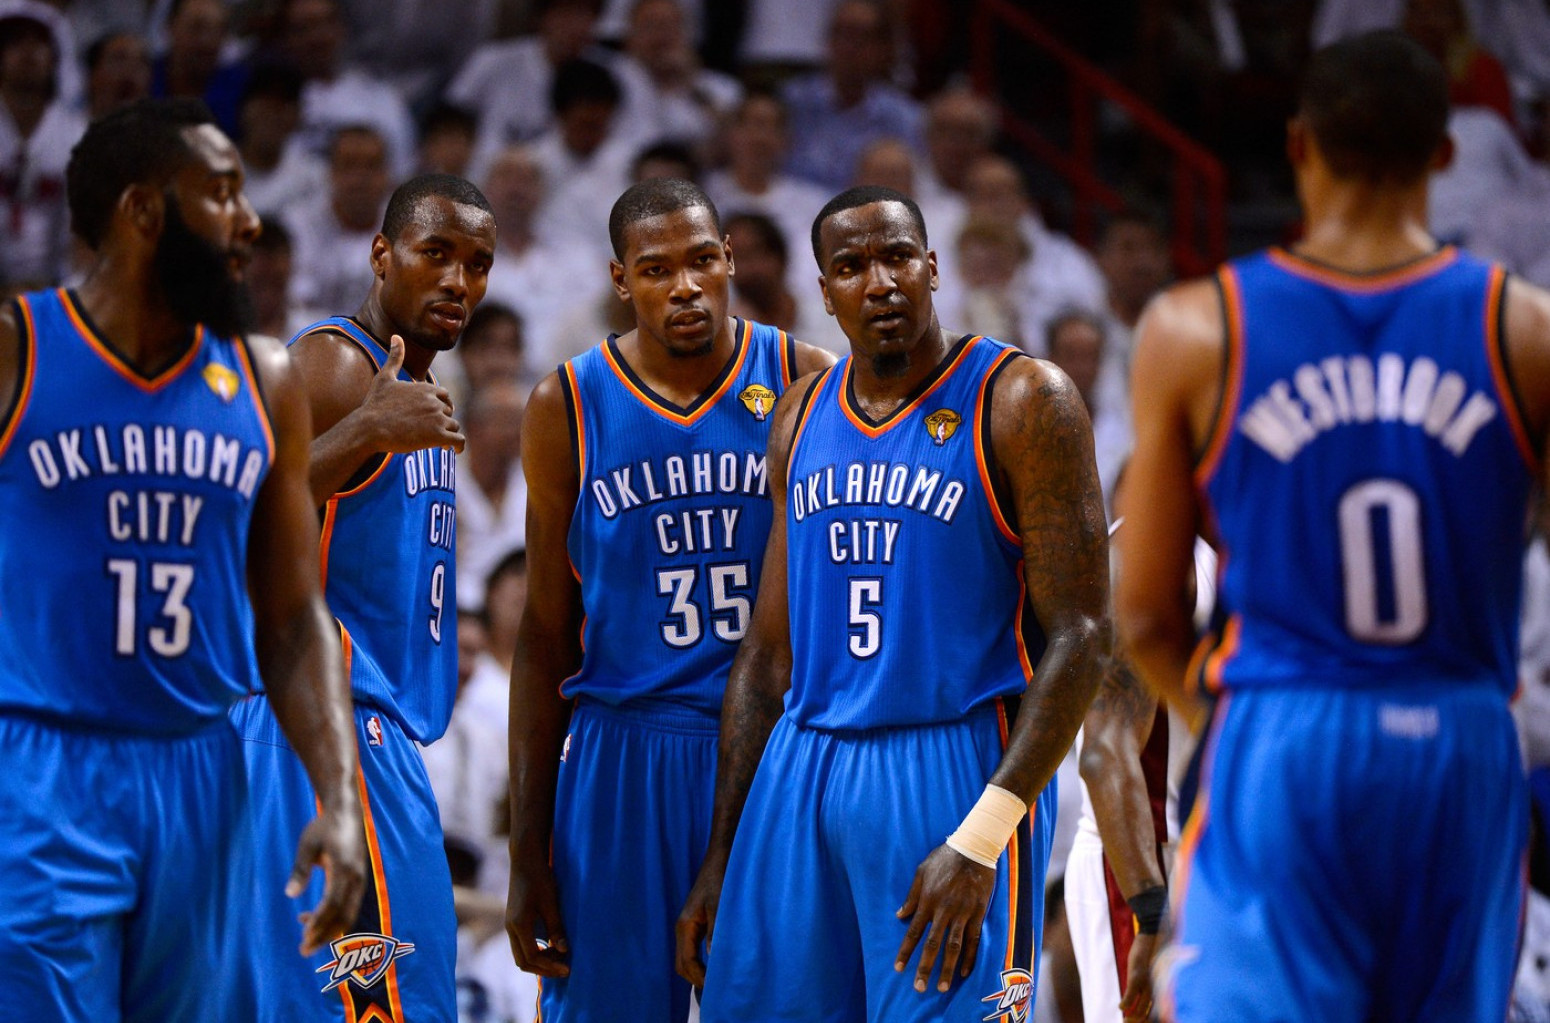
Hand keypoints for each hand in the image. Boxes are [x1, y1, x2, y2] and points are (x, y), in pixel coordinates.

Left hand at [286, 805, 365, 956]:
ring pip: (348, 913)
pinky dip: (334, 917)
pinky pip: (349, 905)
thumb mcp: (308, 844)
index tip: (304, 936)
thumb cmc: (324, 826)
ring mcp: (360, 879)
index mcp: (344, 869)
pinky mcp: (358, 879)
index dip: (319, 922)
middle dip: (324, 935)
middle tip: (303, 950)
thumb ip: (300, 870)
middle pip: (343, 915)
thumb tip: (290, 895)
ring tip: (307, 939)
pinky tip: (313, 917)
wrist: (347, 811)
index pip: (332, 904)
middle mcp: (356, 877)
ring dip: (329, 929)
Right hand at [365, 335, 464, 453]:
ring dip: (447, 434)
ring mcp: (437, 419)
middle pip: (449, 411)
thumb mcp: (384, 378)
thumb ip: (394, 357)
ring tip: (437, 443)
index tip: (432, 415)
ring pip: (453, 426)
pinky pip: (459, 441)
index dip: (440, 405)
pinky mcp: (437, 437)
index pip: (444, 396)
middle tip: (431, 430)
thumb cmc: (374, 405)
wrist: (368, 428)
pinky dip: (459, 447)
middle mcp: (435, 402)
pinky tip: (454, 452)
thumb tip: (396, 336)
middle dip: (443, 419)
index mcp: (426, 388)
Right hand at [506, 844, 569, 976]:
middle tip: (564, 969)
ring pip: (521, 954)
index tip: (567, 968)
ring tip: (560, 958)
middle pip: (523, 961)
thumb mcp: (551, 903)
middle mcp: (511, 928)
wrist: (525, 859)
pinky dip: (535, 951)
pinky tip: (551, 946)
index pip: (532, 957)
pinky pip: (522, 944)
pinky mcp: (514, 920)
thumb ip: (556, 928)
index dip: (550, 966)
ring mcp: (510, 925)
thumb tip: (565, 951)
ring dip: (539, 961)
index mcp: (519, 925)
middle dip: (543, 969)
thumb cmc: (539, 878)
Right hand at [675, 856, 725, 985]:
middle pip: (682, 964)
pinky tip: (714, 963)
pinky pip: (691, 949)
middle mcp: (682, 928)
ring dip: (697, 971)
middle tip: (716, 987)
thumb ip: (716, 931)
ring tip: (716, 979)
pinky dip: (699, 961)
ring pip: (685, 958)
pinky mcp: (694, 924)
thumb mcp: (719, 906)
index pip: (687, 961)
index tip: (715, 986)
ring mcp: (687, 926)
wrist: (718, 861)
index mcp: (685, 926)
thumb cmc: (719, 880)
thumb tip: (714, 956)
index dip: (699, 977)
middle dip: (696, 978)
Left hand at [895, 844, 995, 992]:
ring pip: (953, 946)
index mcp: (928, 901)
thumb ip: (911, 896)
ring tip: (942, 987)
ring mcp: (962, 913)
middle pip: (933, 944)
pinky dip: (970, 957)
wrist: (973, 849)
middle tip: (919, 988)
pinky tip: (964, 972)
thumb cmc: (944, 858)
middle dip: (925, 967)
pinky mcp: (978, 913)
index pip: (914, 932)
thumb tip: (899, 915)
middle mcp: (943, 911)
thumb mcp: (921, 872)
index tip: (898, 968)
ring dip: (947, 968)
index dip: (906, 951)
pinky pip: (973, 939)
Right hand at [1121, 931, 1158, 1020]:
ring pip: (1140, 1010)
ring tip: (1126, 1021)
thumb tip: (1147, 988)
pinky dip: (1125, 1004)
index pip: (1158, 1012)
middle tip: (1128, 1022)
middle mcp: (1157, 989)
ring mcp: (1147, 984)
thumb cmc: (1153, 951)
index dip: (1148, 1019)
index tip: (1139, 1021)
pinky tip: (1121, 1007)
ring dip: (1131, 1018)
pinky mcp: (1137, 977)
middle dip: (1138, 1021)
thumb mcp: (1152, 968)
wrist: (1153, 933)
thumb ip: (1150, 981)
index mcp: (1163, 989)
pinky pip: (1130, 997)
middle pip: (1148, 1014)